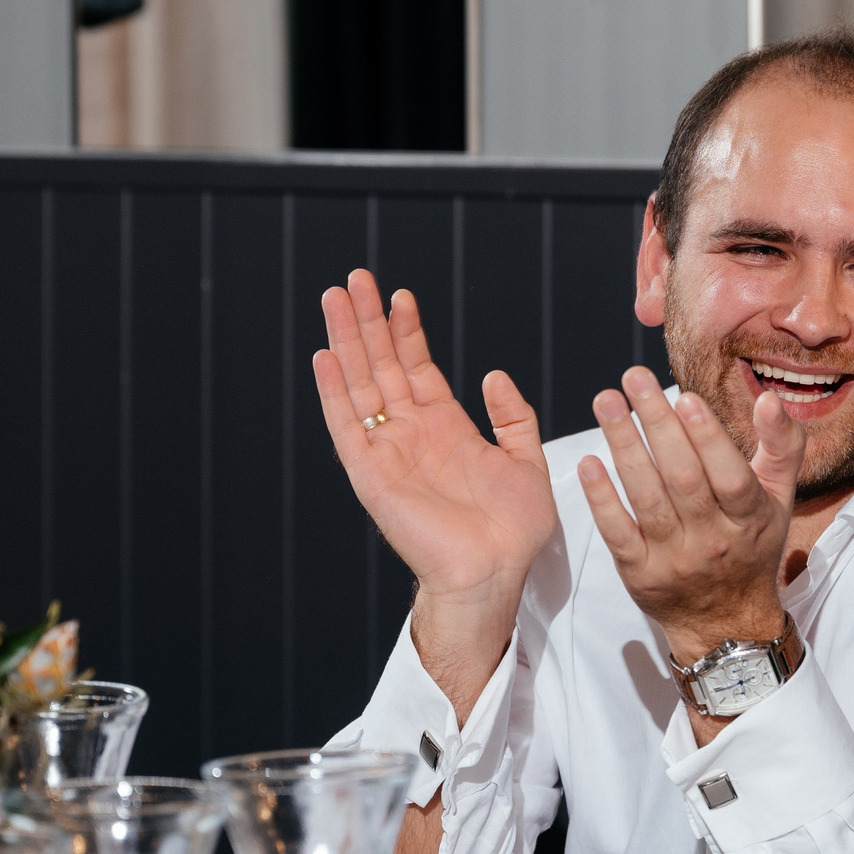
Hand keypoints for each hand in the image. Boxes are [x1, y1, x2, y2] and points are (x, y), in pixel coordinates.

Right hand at [312, 270, 555, 695]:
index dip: (407, 330)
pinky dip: (335, 392)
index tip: (399, 294)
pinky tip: (326, 357)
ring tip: (335, 299)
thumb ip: (513, 417)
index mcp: (445, 429)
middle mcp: (411, 434)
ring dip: (347, 341)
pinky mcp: (371, 475)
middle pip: (381, 366)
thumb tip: (494, 375)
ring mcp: (388, 452)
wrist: (493, 574)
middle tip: (354, 279)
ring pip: (360, 385)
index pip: (417, 367)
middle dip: (368, 321)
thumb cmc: (512, 532)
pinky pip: (347, 427)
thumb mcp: (526, 461)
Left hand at [577, 366, 802, 660]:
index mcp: (750, 519)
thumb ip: (781, 446)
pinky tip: (589, 463)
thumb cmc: (751, 544)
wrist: (726, 622)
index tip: (683, 397)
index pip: (730, 477)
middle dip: (656, 424)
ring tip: (605, 402)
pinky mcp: (640, 575)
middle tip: (633, 378)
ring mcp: (674, 560)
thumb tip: (768, 399)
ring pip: (647, 499)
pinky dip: (602, 499)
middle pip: (683, 480)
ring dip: (624, 447)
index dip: (708, 438)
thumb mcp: (779, 498)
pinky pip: (618, 534)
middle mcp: (713, 541)